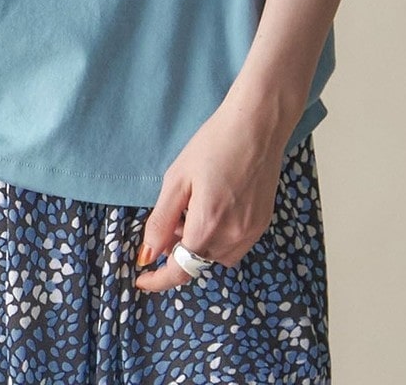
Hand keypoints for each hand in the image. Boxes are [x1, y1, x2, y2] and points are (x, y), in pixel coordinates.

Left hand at [133, 96, 286, 291]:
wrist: (257, 125)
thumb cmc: (213, 144)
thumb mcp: (177, 179)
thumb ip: (161, 221)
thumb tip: (147, 255)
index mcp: (208, 225)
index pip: (180, 270)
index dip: (158, 279)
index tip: (142, 279)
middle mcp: (233, 236)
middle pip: (198, 262)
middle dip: (180, 249)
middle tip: (174, 217)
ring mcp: (251, 232)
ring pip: (217, 256)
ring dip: (201, 244)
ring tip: (195, 208)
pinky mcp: (263, 223)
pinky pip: (235, 245)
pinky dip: (219, 237)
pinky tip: (215, 206)